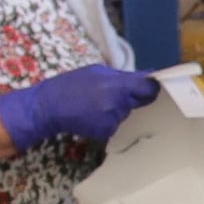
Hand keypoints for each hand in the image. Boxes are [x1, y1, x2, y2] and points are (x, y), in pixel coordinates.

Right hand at [0, 65, 160, 152]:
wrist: (50, 106)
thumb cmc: (72, 84)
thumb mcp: (98, 71)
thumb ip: (123, 76)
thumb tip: (147, 75)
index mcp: (118, 85)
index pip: (149, 88)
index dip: (153, 87)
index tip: (153, 86)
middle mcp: (118, 104)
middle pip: (139, 101)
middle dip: (133, 97)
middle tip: (116, 92)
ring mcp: (113, 120)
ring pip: (126, 113)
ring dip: (118, 108)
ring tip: (98, 103)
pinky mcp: (106, 132)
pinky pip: (115, 124)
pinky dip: (108, 120)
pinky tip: (94, 114)